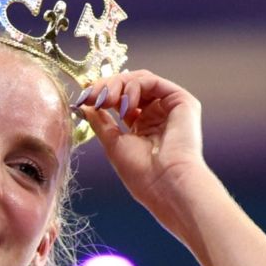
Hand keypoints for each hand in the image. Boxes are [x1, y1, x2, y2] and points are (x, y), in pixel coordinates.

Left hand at [73, 70, 208, 212]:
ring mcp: (170, 107)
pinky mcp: (182, 101)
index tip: (82, 98)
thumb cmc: (142, 173)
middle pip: (129, 86)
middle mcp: (158, 114)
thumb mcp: (113, 143)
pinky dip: (133, 86)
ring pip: (140, 80)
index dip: (100, 94)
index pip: (120, 100)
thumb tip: (86, 105)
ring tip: (106, 102)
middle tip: (92, 97)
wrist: (167, 185)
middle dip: (106, 87)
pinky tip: (125, 104)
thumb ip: (100, 122)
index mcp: (143, 126)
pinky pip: (152, 81)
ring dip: (117, 85)